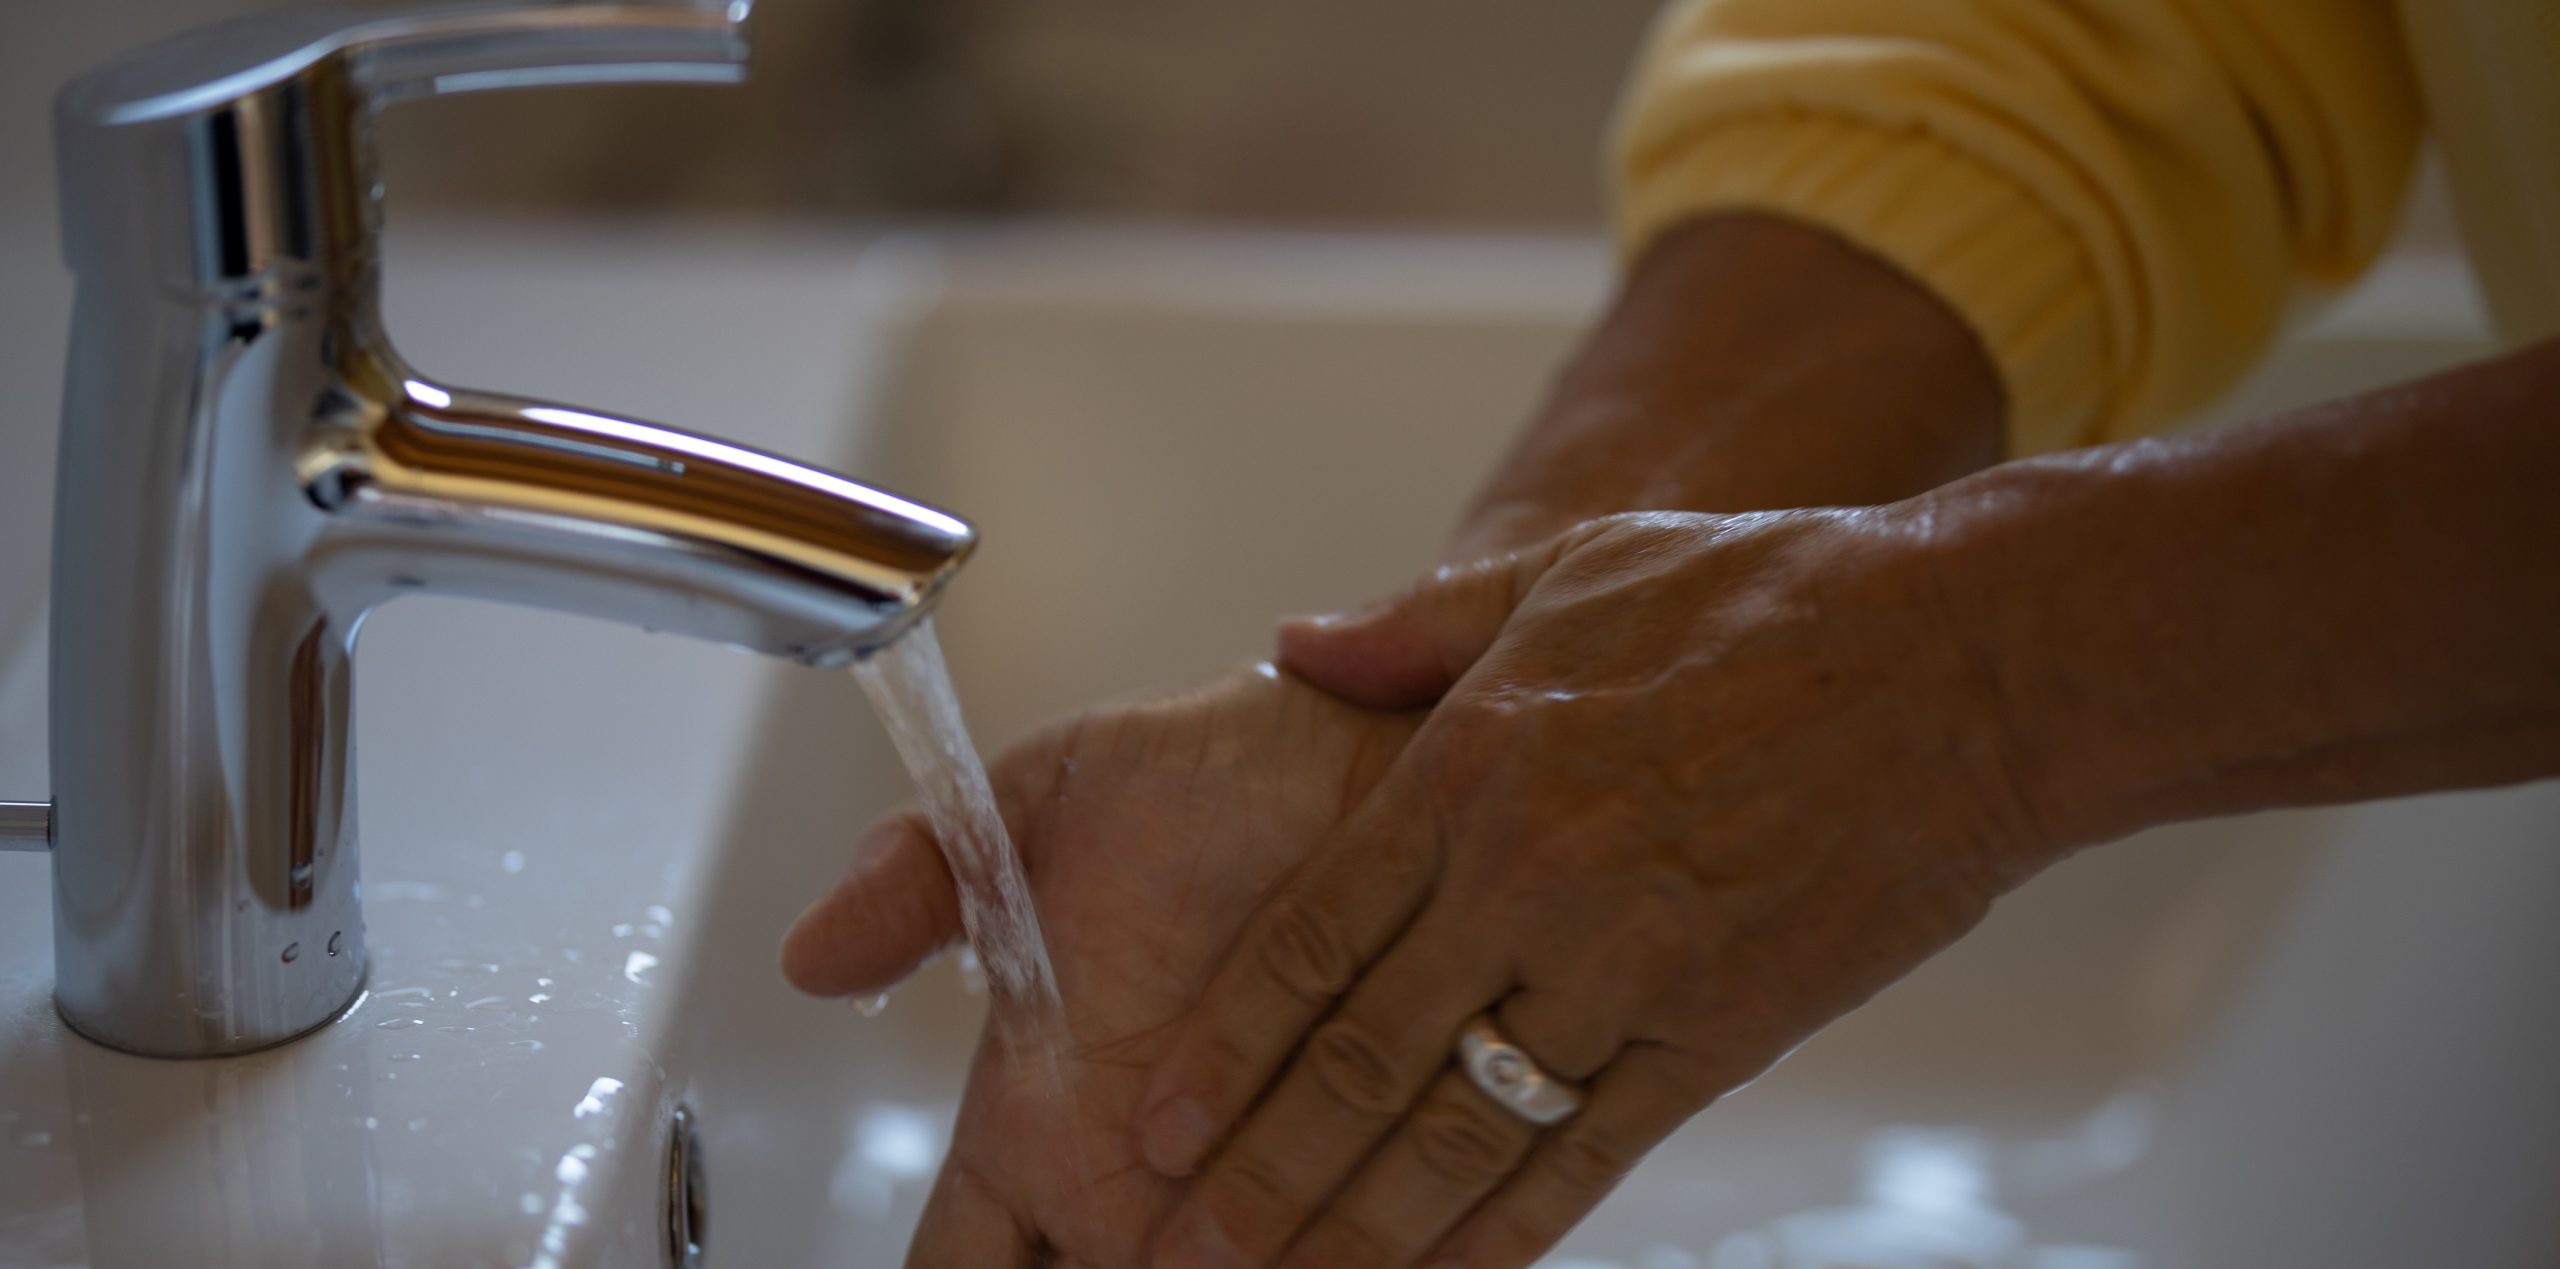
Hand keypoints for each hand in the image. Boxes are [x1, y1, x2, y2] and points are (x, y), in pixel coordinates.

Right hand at [781, 666, 1420, 1267]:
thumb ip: (924, 875)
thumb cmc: (1215, 777)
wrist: (1374, 755)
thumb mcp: (1046, 798)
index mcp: (1035, 1130)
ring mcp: (1250, 1210)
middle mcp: (1131, 1193)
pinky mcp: (1370, 1207)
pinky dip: (1364, 1266)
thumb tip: (806, 957)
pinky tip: (1372, 1249)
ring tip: (1259, 1248)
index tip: (994, 1265)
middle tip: (1141, 1248)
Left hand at [1135, 510, 2056, 1268]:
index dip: (1228, 1043)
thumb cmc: (1762, 602)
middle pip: (1361, 1057)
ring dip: (1362, 1224)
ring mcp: (1625, 969)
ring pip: (1460, 1129)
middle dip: (1264, 1168)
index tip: (1162, 1116)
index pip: (1312, 939)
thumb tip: (1292, 646)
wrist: (1961, 662)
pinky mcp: (1720, 1034)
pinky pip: (1590, 1156)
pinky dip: (1511, 1233)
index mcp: (1471, 768)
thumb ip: (1416, 628)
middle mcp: (1528, 882)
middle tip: (1181, 1246)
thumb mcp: (1566, 572)